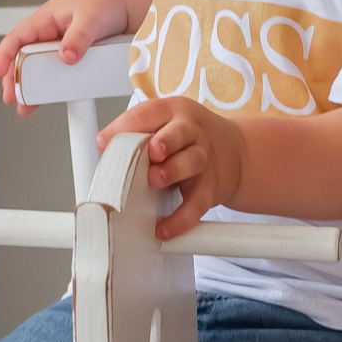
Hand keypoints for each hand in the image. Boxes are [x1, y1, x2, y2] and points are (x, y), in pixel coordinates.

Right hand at [0, 0, 134, 109]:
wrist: (126, 2)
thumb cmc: (104, 0)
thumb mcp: (90, 17)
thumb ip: (78, 37)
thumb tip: (66, 57)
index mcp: (45, 19)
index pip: (17, 37)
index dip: (5, 55)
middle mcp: (48, 33)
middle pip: (22, 57)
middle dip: (13, 77)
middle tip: (12, 96)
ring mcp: (59, 46)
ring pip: (36, 67)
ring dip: (30, 85)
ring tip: (25, 104)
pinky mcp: (71, 56)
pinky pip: (55, 72)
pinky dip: (49, 86)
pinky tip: (46, 98)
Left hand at [99, 97, 245, 238]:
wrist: (237, 153)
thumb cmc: (189, 138)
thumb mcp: (166, 123)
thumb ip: (136, 133)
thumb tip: (104, 147)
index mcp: (174, 112)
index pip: (149, 113)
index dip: (126, 126)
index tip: (105, 142)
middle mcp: (192, 133)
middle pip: (180, 132)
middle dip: (166, 141)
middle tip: (152, 152)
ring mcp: (204, 160)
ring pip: (193, 162)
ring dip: (173, 171)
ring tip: (155, 181)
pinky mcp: (211, 188)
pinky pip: (197, 204)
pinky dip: (181, 218)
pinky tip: (164, 228)